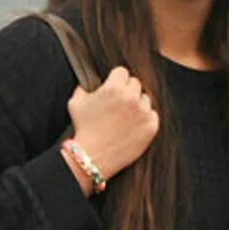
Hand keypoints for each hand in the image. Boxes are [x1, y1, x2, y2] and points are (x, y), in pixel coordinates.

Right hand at [65, 67, 159, 187]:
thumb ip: (84, 87)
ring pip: (145, 99)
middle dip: (127, 91)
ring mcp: (143, 112)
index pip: (122, 72)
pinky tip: (132, 125)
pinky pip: (152, 115)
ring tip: (124, 117)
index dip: (115, 80)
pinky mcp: (151, 127)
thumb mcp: (75, 102)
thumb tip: (89, 82)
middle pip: (135, 84)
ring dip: (137, 104)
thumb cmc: (83, 129)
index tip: (113, 88)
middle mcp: (131, 98)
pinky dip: (144, 119)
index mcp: (114, 88)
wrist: (92, 157)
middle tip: (118, 103)